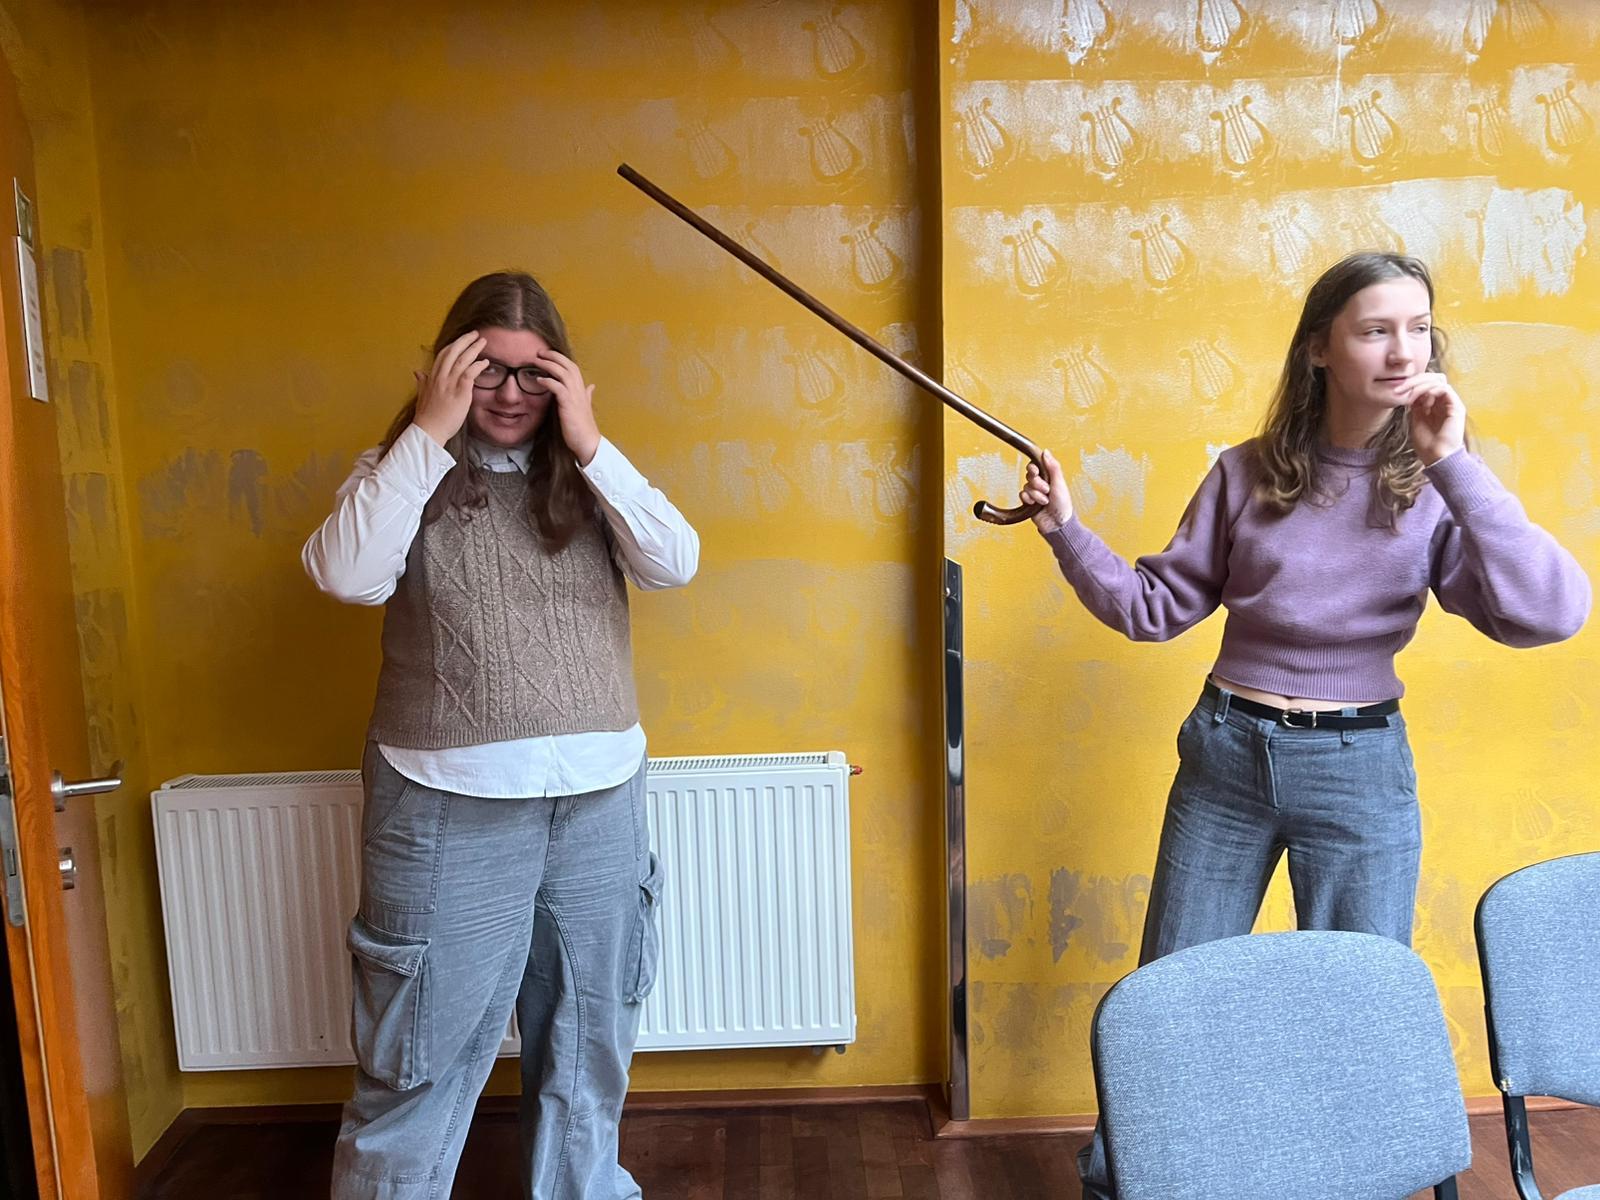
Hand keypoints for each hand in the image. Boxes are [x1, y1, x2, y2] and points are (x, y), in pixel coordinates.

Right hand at [413, 331, 488, 446]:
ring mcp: (449, 384)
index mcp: (432, 378)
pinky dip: (478, 366)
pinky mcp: (459, 393)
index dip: (453, 345)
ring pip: (462, 360)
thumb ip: (422, 382)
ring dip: (474, 349)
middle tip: (476, 334)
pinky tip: (485, 362)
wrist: (428, 431)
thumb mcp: (421, 396)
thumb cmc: (427, 417)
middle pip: (452, 352)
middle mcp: (440, 378)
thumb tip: (417, 372)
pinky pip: (469, 373)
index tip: (462, 340)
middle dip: (465, 340)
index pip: (442, 355)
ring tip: (483, 342)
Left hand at [534, 348, 600, 464]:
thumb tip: (591, 386)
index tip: (548, 354)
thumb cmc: (584, 427)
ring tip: (536, 360)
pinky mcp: (569, 405)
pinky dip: (548, 382)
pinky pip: (558, 388)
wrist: (588, 443)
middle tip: (540, 352)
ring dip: (549, 365)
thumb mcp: (585, 407)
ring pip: (563, 373)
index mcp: (582, 390)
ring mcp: (575, 397)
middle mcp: (580, 390)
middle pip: (568, 365)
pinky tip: (539, 380)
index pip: (572, 367)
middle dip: (554, 356)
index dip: (561, 358)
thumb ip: (587, 395)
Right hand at [1020, 449, 1072, 532]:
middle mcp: (1041, 483)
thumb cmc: (1063, 505)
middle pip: (1030, 475)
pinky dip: (1028, 499)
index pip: (1036, 465)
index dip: (1034, 468)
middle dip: (1037, 484)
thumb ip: (1052, 466)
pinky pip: (1022, 495)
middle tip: (1046, 490)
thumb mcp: (1059, 483)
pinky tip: (1035, 504)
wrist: (1057, 523)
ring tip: (1044, 501)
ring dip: (1036, 494)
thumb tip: (1046, 452)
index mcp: (1050, 476)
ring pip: (1026, 486)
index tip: (1036, 471)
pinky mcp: (1028, 501)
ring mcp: (1034, 492)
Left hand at [1394, 372, 1465, 465]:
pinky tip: (1422, 399)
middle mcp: (1445, 402)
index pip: (1426, 384)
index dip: (1412, 384)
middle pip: (1433, 378)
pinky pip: (1445, 389)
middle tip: (1400, 388)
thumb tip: (1408, 391)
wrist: (1438, 458)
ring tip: (1409, 395)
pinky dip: (1431, 390)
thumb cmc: (1427, 444)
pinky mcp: (1457, 407)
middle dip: (1415, 380)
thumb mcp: (1416, 420)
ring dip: (1420, 385)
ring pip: (1438, 381)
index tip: (1397, 391)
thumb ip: (1415, 405)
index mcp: (1436, 404)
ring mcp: (1452, 403)